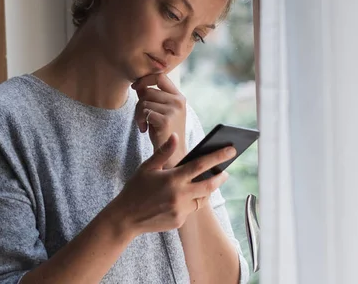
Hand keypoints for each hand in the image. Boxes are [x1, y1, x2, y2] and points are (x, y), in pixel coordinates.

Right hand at [110, 133, 235, 235]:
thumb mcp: (147, 167)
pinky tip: (185, 197)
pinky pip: (191, 210)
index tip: (231, 150)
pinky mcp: (179, 221)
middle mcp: (180, 195)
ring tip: (207, 182)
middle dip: (220, 177)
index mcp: (172, 179)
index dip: (218, 156)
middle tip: (225, 172)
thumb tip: (175, 136)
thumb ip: (164, 152)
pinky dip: (191, 202)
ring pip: (202, 199)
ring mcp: (181, 210)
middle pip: (209, 185)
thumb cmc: (135, 189)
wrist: (125, 218)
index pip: (201, 165)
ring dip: (207, 190)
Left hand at [132, 74, 186, 167]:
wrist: (172, 154)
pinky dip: (139, 120)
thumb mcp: (159, 112)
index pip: (161, 76)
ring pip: (144, 102)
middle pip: (148, 91)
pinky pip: (144, 112)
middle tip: (141, 117)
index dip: (145, 79)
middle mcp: (178, 101)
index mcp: (179, 97)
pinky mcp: (166, 119)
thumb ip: (151, 97)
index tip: (135, 87)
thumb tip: (138, 84)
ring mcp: (173, 110)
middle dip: (139, 104)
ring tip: (144, 124)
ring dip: (138, 114)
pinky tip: (144, 129)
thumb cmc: (164, 133)